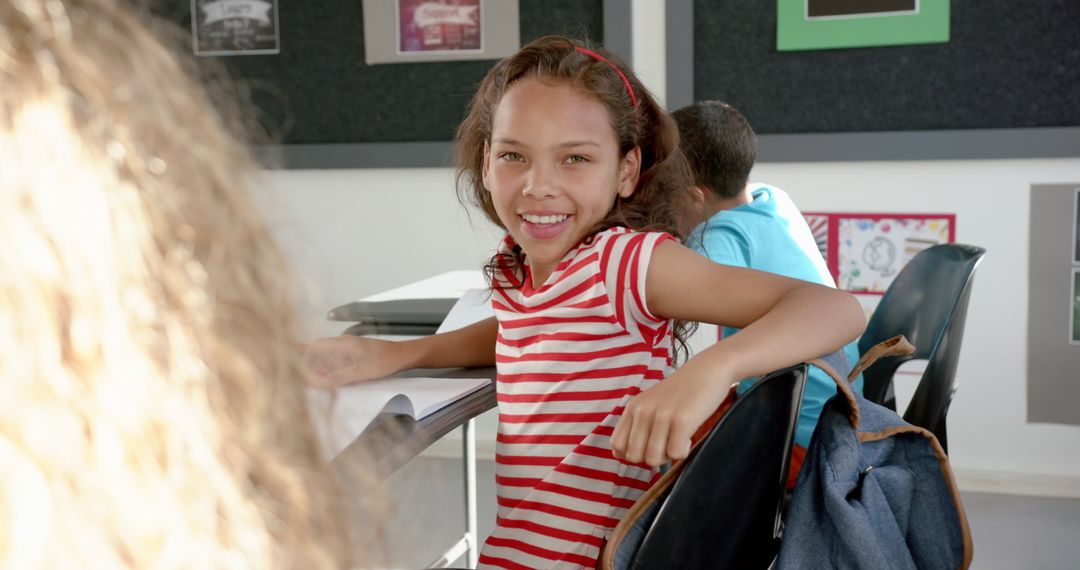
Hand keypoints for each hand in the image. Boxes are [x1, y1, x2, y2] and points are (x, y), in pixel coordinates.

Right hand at [301, 335, 404, 387]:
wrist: (404, 356)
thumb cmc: (384, 361)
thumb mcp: (360, 372)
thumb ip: (338, 377)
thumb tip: (317, 382)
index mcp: (343, 344)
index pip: (316, 346)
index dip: (302, 354)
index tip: (292, 361)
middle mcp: (343, 344)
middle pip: (318, 350)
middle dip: (306, 359)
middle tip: (293, 369)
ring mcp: (349, 350)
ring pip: (327, 356)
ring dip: (317, 365)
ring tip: (304, 373)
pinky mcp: (355, 357)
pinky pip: (336, 361)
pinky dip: (328, 368)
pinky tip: (325, 375)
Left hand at [610, 369, 732, 466]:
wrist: (709, 370)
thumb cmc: (682, 392)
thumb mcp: (651, 404)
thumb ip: (634, 426)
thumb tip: (618, 454)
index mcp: (633, 407)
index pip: (617, 445)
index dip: (632, 454)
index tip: (649, 446)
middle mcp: (643, 410)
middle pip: (634, 456)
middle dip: (652, 457)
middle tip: (667, 443)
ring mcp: (662, 415)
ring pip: (653, 459)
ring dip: (668, 456)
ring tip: (678, 439)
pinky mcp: (682, 420)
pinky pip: (675, 454)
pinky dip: (683, 452)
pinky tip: (688, 437)